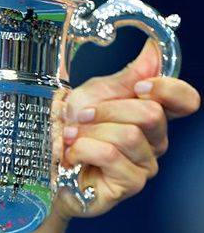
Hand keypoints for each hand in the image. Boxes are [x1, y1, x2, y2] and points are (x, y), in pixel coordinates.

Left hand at [55, 39, 199, 218]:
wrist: (47, 162)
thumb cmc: (72, 130)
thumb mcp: (95, 94)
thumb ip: (127, 76)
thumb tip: (154, 49)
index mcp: (152, 115)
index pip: (186, 101)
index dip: (167, 89)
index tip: (138, 86)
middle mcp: (155, 141)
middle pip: (151, 114)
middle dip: (107, 110)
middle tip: (82, 116)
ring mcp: (145, 164)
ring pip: (129, 135)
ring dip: (89, 132)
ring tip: (72, 137)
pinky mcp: (130, 183)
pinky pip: (110, 155)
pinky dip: (83, 149)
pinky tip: (73, 155)